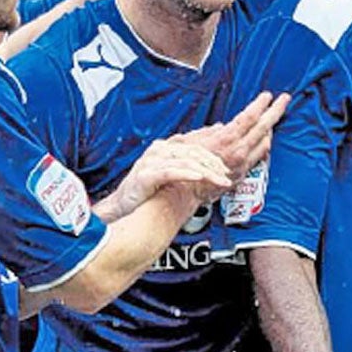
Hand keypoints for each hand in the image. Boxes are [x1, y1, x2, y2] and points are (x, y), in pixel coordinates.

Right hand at [110, 138, 231, 218]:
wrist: (123, 207)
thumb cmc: (147, 191)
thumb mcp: (170, 175)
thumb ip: (188, 166)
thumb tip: (210, 163)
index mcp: (164, 147)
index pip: (194, 143)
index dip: (213, 150)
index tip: (229, 156)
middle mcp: (157, 150)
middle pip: (192, 151)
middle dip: (213, 162)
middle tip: (227, 173)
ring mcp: (150, 162)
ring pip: (185, 161)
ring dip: (206, 170)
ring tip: (219, 179)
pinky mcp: (146, 176)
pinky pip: (171, 172)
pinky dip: (187, 173)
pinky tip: (200, 177)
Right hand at [178, 91, 289, 180]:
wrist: (185, 193)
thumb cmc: (184, 167)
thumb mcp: (191, 141)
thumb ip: (209, 132)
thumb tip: (221, 126)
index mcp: (225, 139)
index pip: (249, 117)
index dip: (260, 104)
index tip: (267, 95)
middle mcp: (238, 151)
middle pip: (264, 127)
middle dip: (276, 111)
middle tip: (285, 99)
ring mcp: (243, 164)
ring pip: (265, 142)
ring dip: (269, 129)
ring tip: (271, 118)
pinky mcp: (243, 175)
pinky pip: (259, 156)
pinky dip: (262, 145)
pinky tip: (262, 140)